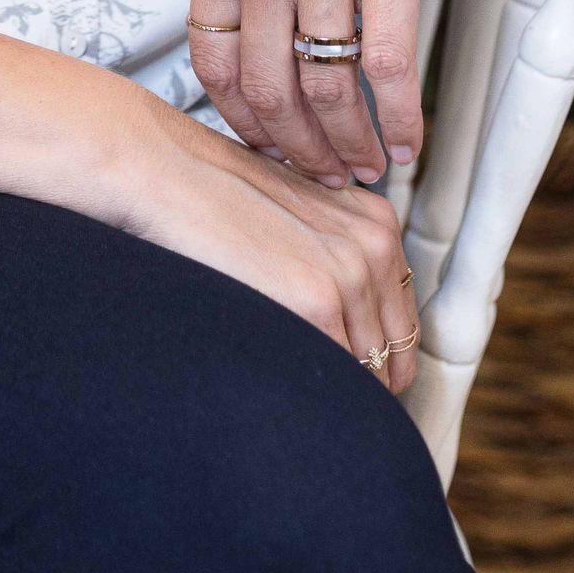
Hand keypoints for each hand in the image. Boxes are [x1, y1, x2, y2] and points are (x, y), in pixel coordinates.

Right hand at [119, 98, 419, 392]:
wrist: (171, 174)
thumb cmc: (219, 199)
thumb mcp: (300, 218)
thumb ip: (336, 262)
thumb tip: (354, 341)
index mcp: (378, 227)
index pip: (402, 329)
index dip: (377, 366)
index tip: (346, 383)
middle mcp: (376, 249)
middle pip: (395, 360)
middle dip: (362, 387)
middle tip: (319, 397)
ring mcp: (350, 277)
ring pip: (369, 377)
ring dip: (335, 394)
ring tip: (293, 386)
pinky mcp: (315, 304)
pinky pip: (335, 377)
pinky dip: (313, 392)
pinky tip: (280, 379)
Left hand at [188, 0, 451, 185]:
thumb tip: (236, 15)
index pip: (210, 62)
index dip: (237, 118)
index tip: (261, 142)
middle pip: (267, 92)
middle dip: (293, 151)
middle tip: (318, 177)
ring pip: (328, 91)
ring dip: (348, 146)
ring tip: (364, 169)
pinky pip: (390, 66)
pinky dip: (401, 117)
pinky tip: (410, 140)